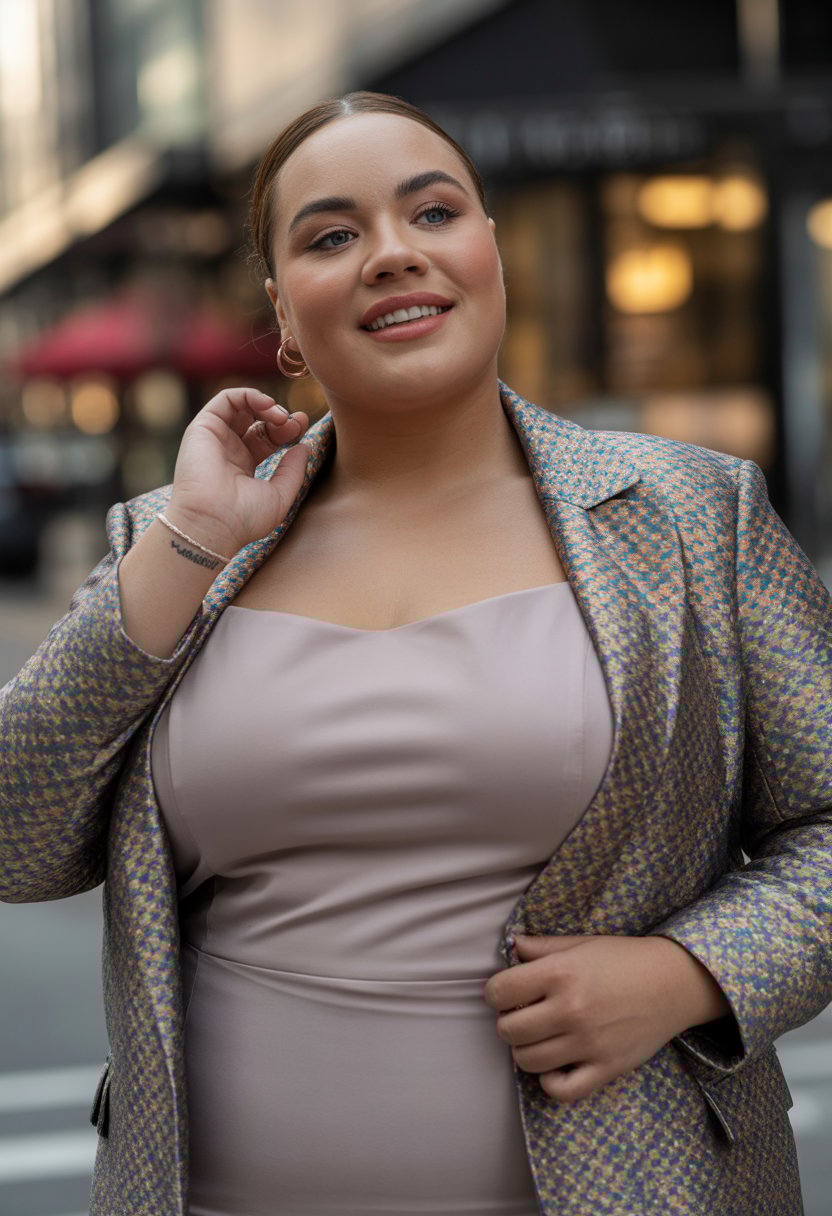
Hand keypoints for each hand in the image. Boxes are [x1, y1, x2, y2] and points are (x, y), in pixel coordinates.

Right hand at [166, 387, 311, 556]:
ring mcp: (215, 438)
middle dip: (280, 417)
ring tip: (280, 415)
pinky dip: (249, 395)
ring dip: (265, 403)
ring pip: (241, 406)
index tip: (302, 427)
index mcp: (244, 467)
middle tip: (295, 423)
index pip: (268, 438)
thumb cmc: (244, 519)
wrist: (212, 523)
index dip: (287, 429)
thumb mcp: (280, 496)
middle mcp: (228, 451)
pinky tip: (267, 405)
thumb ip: (293, 470)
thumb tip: (303, 447)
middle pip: (258, 421)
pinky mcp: (203, 427)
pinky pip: (226, 399)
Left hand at [483, 934, 729, 1102]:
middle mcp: (570, 1009)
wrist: (673, 982)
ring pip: (528, 1061)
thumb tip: (510, 947)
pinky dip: (550, 1082)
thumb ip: (542, 946)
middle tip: (523, 1015)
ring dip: (525, 1050)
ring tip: (539, 1037)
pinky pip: (561, 1090)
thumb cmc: (624, 959)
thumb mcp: (581, 943)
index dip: (496, 992)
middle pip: (508, 1030)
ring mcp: (588, 1043)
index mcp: (560, 973)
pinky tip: (555, 1065)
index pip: (500, 992)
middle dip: (508, 1022)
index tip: (507, 992)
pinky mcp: (606, 1068)